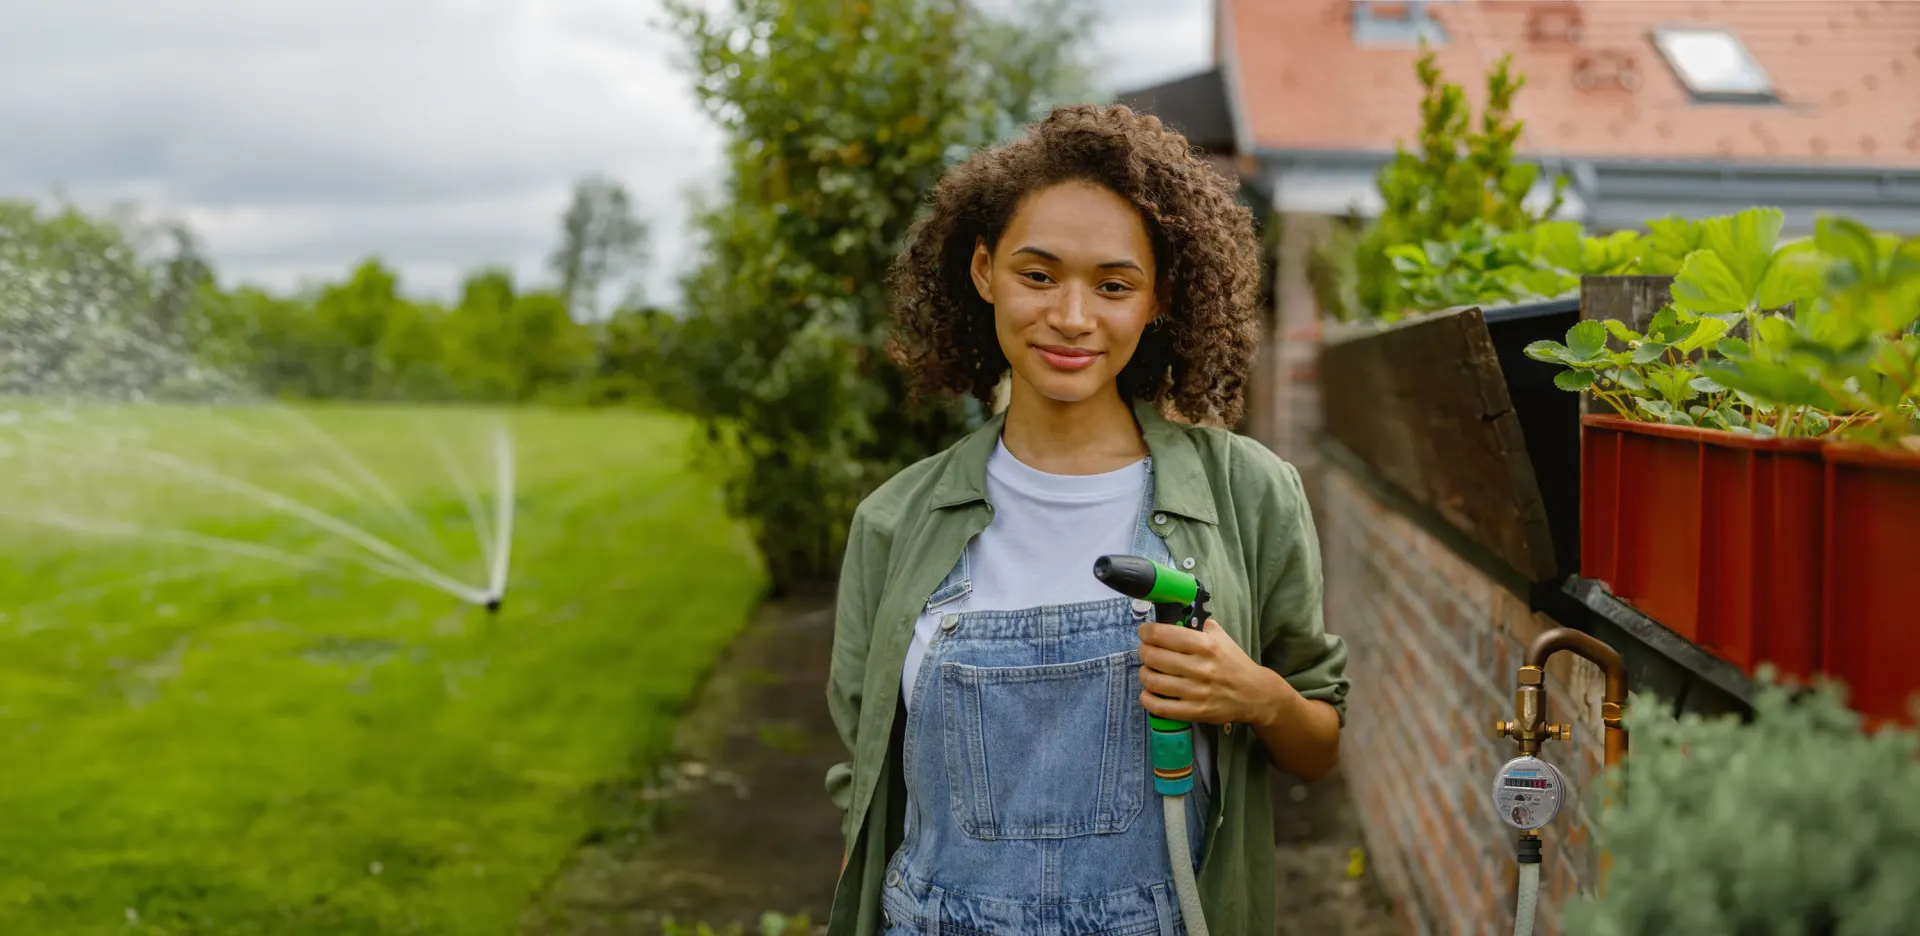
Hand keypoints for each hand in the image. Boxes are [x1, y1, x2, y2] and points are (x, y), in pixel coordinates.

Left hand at [1136, 618, 1291, 727]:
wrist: (1255, 694)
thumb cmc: (1234, 663)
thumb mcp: (1221, 637)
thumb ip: (1198, 625)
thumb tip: (1174, 616)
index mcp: (1205, 645)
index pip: (1161, 634)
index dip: (1146, 632)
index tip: (1144, 633)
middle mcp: (1200, 667)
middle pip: (1152, 657)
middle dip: (1143, 651)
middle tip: (1145, 651)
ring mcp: (1196, 692)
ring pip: (1152, 681)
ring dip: (1144, 674)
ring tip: (1148, 671)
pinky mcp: (1195, 712)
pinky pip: (1160, 707)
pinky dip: (1147, 698)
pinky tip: (1149, 692)